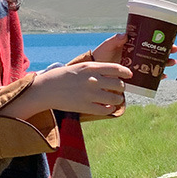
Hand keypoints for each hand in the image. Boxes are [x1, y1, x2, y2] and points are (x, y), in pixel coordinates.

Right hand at [1, 61, 131, 118]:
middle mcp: (93, 80)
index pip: (116, 69)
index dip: (126, 72)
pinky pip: (105, 109)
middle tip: (119, 90)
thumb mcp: (80, 68)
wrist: (46, 89)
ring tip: (114, 100)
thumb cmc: (63, 77)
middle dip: (121, 88)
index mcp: (91, 67)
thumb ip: (96, 69)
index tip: (129, 75)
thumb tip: (113, 74)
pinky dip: (109, 109)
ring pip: (115, 98)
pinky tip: (107, 108)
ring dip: (117, 99)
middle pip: (119, 84)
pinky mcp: (85, 106)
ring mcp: (90, 94)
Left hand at [91, 33, 176, 78]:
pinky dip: (157, 77)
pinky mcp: (135, 76)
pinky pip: (149, 77)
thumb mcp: (107, 46)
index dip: (161, 40)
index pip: (150, 41)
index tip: (171, 40)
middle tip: (174, 52)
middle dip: (167, 52)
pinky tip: (163, 77)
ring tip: (171, 63)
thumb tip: (124, 35)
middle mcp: (137, 55)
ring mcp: (137, 65)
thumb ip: (114, 40)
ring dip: (165, 63)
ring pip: (155, 64)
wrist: (94, 72)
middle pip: (156, 52)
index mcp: (133, 45)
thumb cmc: (101, 55)